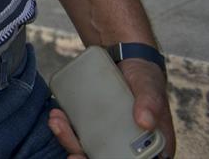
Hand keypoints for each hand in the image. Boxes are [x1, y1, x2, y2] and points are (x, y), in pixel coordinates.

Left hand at [48, 59, 175, 157]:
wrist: (124, 60)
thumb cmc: (143, 77)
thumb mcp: (149, 86)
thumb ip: (150, 101)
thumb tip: (145, 122)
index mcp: (151, 146)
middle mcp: (129, 146)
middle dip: (85, 158)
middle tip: (72, 156)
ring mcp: (108, 137)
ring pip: (88, 151)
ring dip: (70, 142)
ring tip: (58, 123)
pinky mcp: (91, 125)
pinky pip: (77, 135)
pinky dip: (65, 130)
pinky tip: (57, 117)